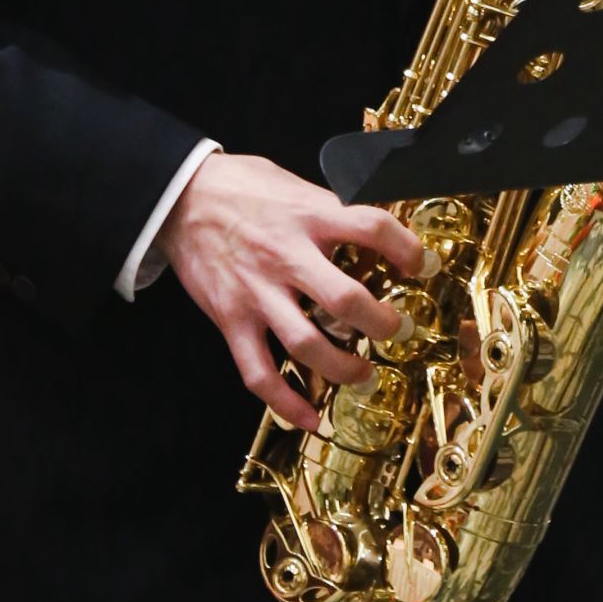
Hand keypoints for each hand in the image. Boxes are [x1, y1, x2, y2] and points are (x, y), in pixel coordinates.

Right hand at [156, 151, 425, 430]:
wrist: (179, 197)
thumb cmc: (242, 185)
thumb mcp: (293, 183)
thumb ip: (329, 208)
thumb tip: (372, 231)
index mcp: (308, 214)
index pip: (371, 227)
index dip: (407, 248)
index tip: (422, 266)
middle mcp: (286, 255)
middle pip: (345, 299)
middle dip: (381, 322)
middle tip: (397, 329)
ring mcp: (257, 292)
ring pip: (306, 344)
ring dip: (343, 367)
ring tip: (363, 372)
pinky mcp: (230, 319)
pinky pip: (259, 373)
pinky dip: (286, 403)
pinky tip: (310, 418)